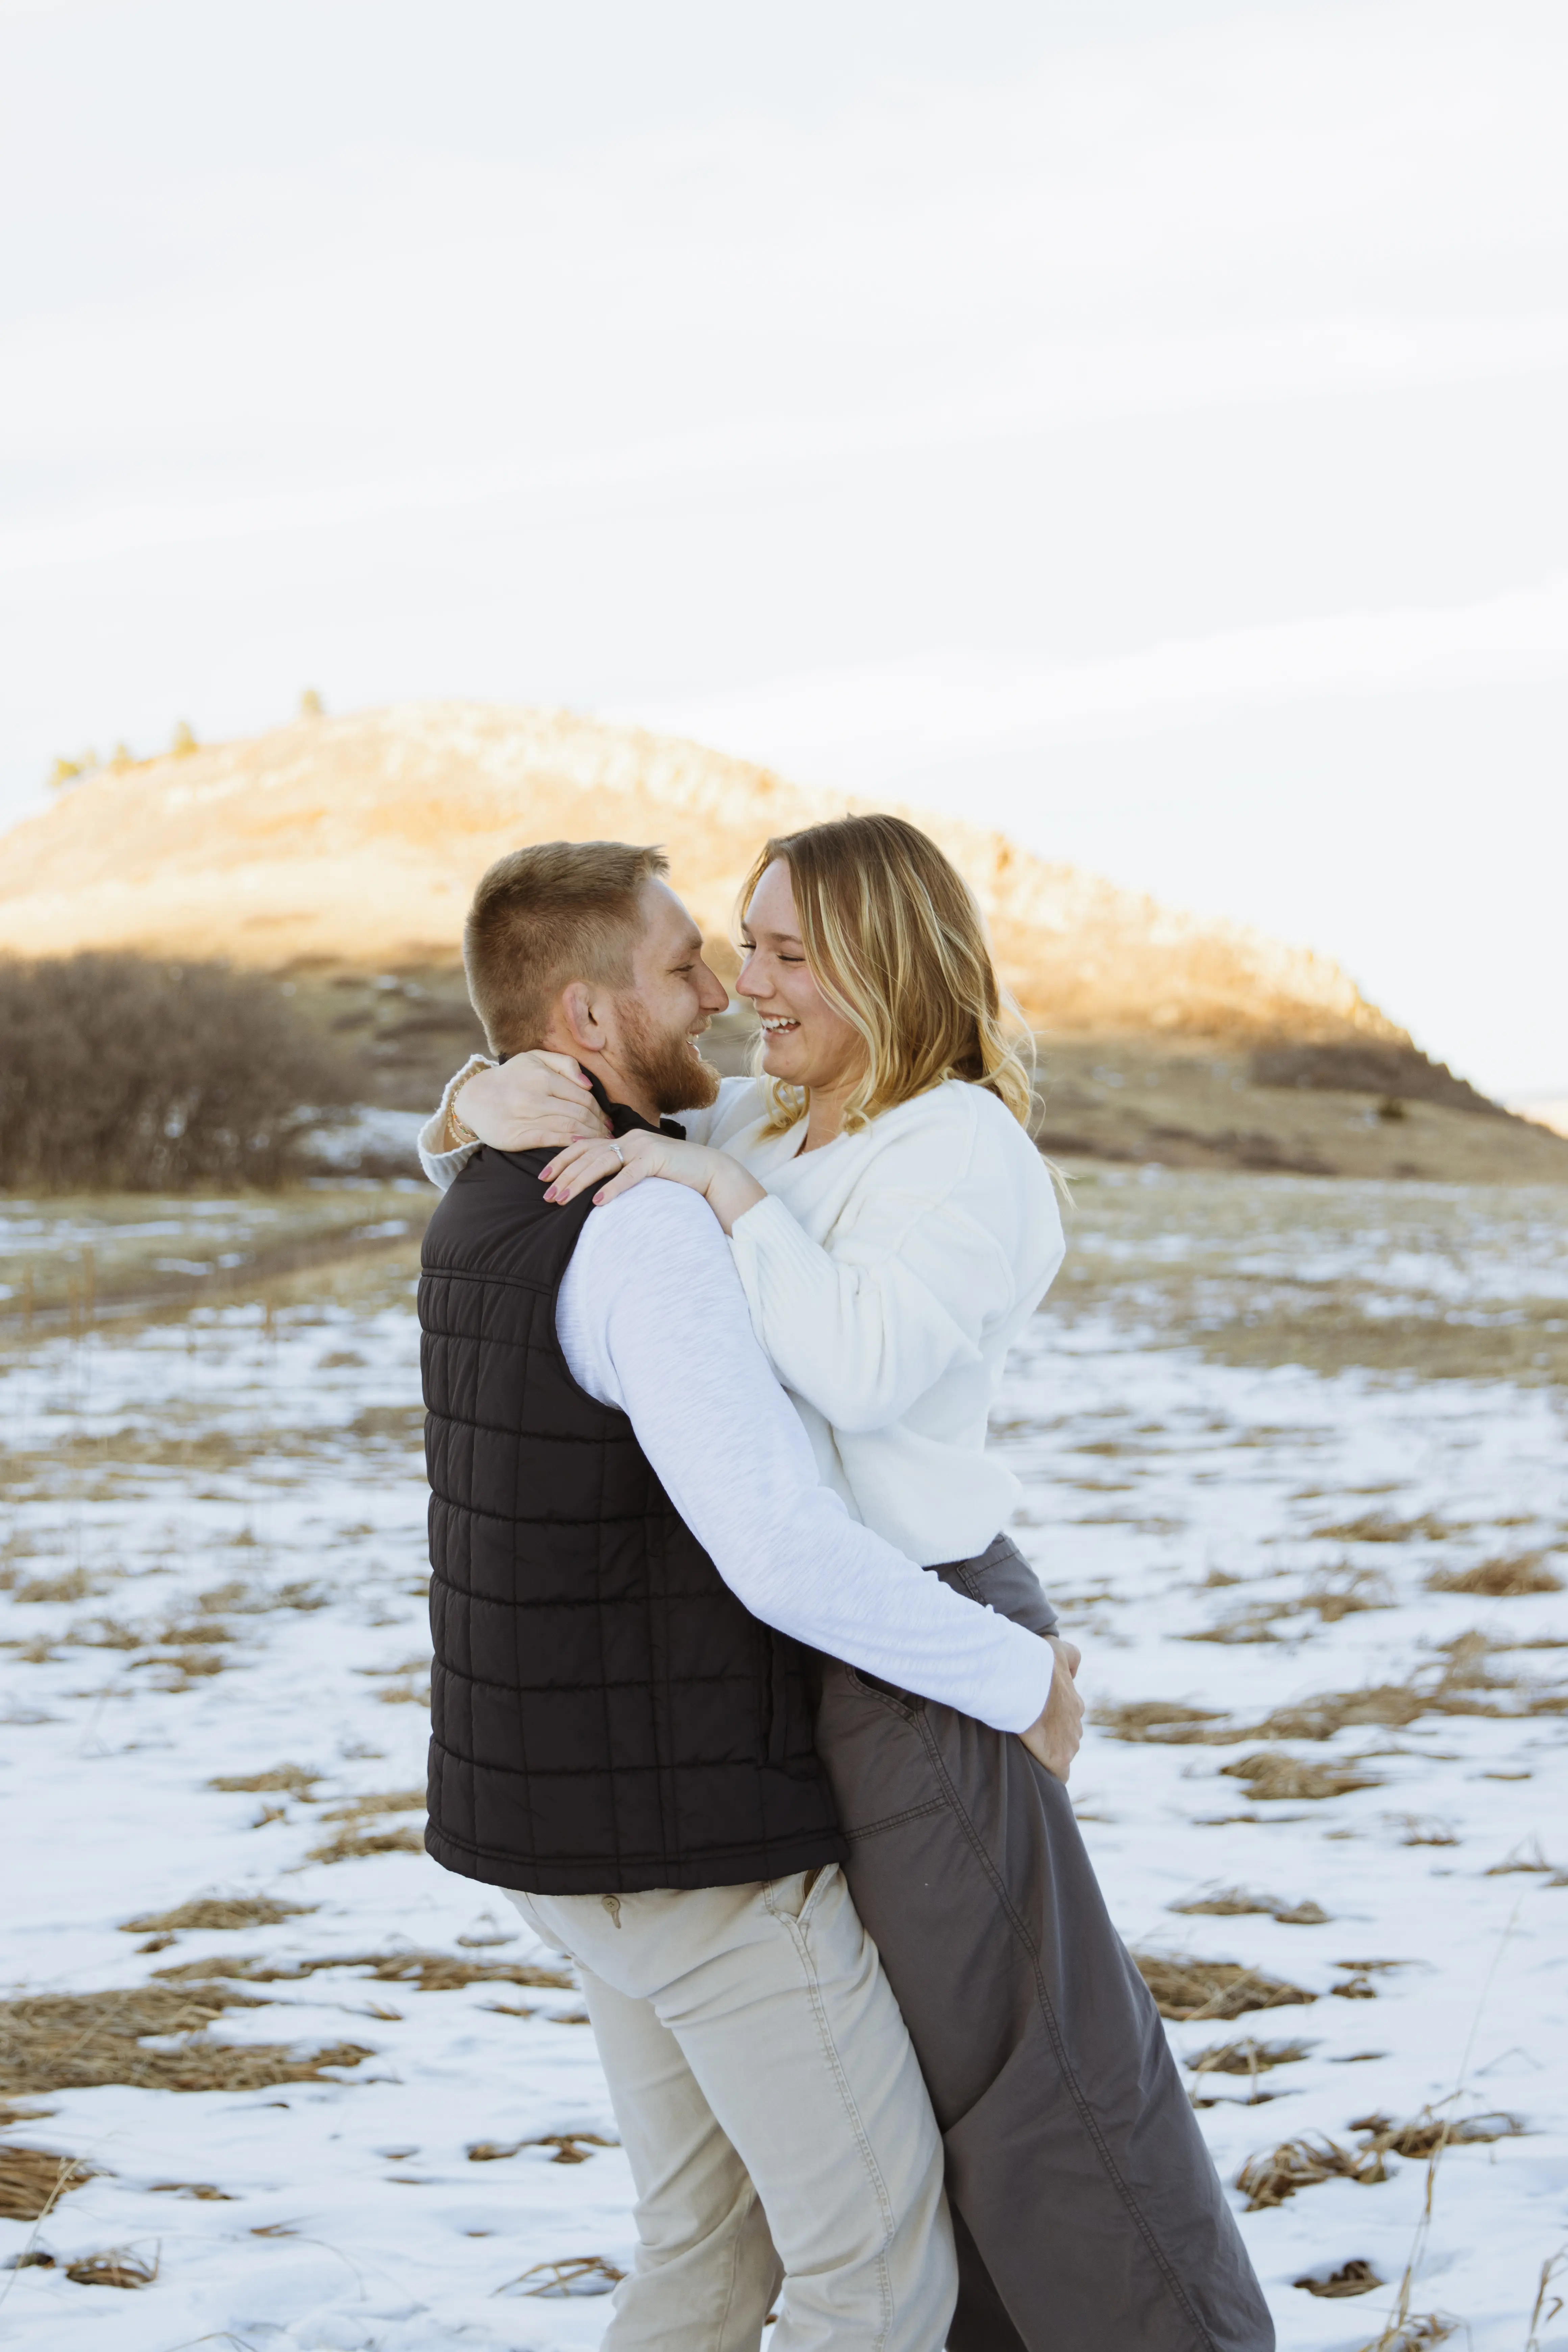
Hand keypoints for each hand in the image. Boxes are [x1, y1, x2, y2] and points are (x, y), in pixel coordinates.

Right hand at [457, 1053, 610, 1150]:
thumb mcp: (534, 1058)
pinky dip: (570, 1145)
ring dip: (591, 1138)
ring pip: (570, 1128)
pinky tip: (582, 1148)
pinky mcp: (517, 1136)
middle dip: (600, 1127)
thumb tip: (588, 1083)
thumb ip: (564, 1064)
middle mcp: (535, 1096)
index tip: (609, 1122)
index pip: (584, 1097)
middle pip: (580, 1114)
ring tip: (600, 1145)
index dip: (601, 1112)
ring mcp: (526, 1117)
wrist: (473, 1098)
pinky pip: (551, 1141)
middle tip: (609, 1137)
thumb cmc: (510, 1077)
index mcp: (542, 1076)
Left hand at [541, 1130, 766, 1232]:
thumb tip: (592, 1178)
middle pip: (587, 1155)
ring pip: (602, 1162)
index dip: (560, 1160)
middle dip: (564, 1175)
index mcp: (623, 1139)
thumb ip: (619, 1168)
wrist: (709, 1170)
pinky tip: (598, 1202)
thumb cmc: (673, 1174)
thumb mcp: (641, 1167)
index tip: (543, 1177)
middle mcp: (629, 1138)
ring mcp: (642, 1147)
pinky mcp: (656, 1159)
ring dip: (579, 1182)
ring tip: (562, 1199)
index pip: (583, 1147)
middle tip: (547, 1195)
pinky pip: (629, 1174)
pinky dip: (612, 1188)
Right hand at [1018, 1636, 1082, 1781]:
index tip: (1037, 1715)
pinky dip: (1053, 1772)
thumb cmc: (1038, 1663)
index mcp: (1074, 1703)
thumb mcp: (1059, 1650)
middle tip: (1030, 1730)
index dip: (1053, 1716)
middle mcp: (1076, 1725)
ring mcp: (1069, 1743)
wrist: (1026, 1678)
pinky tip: (1041, 1768)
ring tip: (1030, 1746)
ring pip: (1064, 1752)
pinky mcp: (1058, 1759)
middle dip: (1053, 1735)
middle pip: (1067, 1736)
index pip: (1068, 1715)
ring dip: (1051, 1751)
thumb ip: (1072, 1657)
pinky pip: (1061, 1774)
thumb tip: (1074, 1672)